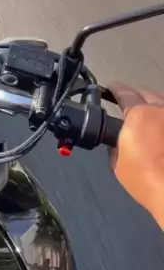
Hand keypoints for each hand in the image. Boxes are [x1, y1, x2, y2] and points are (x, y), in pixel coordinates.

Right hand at [109, 84, 163, 228]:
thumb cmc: (149, 181)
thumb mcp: (118, 165)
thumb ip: (115, 146)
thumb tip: (117, 145)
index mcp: (139, 114)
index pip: (123, 93)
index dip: (114, 89)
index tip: (111, 88)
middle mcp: (161, 111)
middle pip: (147, 93)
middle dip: (136, 96)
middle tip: (128, 102)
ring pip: (163, 103)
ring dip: (154, 106)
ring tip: (148, 116)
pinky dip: (162, 122)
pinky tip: (160, 131)